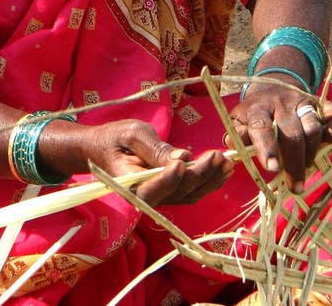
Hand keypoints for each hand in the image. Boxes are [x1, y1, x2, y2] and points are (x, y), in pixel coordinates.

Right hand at [82, 119, 233, 206]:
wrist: (103, 148)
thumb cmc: (115, 137)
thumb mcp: (132, 134)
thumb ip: (155, 148)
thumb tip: (183, 157)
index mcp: (129, 184)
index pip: (151, 188)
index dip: (169, 178)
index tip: (184, 160)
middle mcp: (145, 198)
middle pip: (177, 191)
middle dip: (201, 174)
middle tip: (218, 156)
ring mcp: (159, 197)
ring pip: (189, 195)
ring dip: (210, 180)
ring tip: (227, 163)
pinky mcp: (168, 193)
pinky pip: (190, 192)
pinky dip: (208, 182)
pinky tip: (222, 171)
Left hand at [227, 80, 331, 192]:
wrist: (270, 86)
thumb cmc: (253, 114)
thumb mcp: (239, 122)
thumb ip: (238, 137)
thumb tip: (234, 154)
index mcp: (257, 109)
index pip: (261, 126)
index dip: (267, 147)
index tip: (271, 168)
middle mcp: (280, 104)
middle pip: (291, 133)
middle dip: (294, 162)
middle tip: (296, 186)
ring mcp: (302, 102)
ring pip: (313, 127)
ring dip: (311, 151)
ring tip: (306, 168)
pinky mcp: (319, 103)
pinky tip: (330, 141)